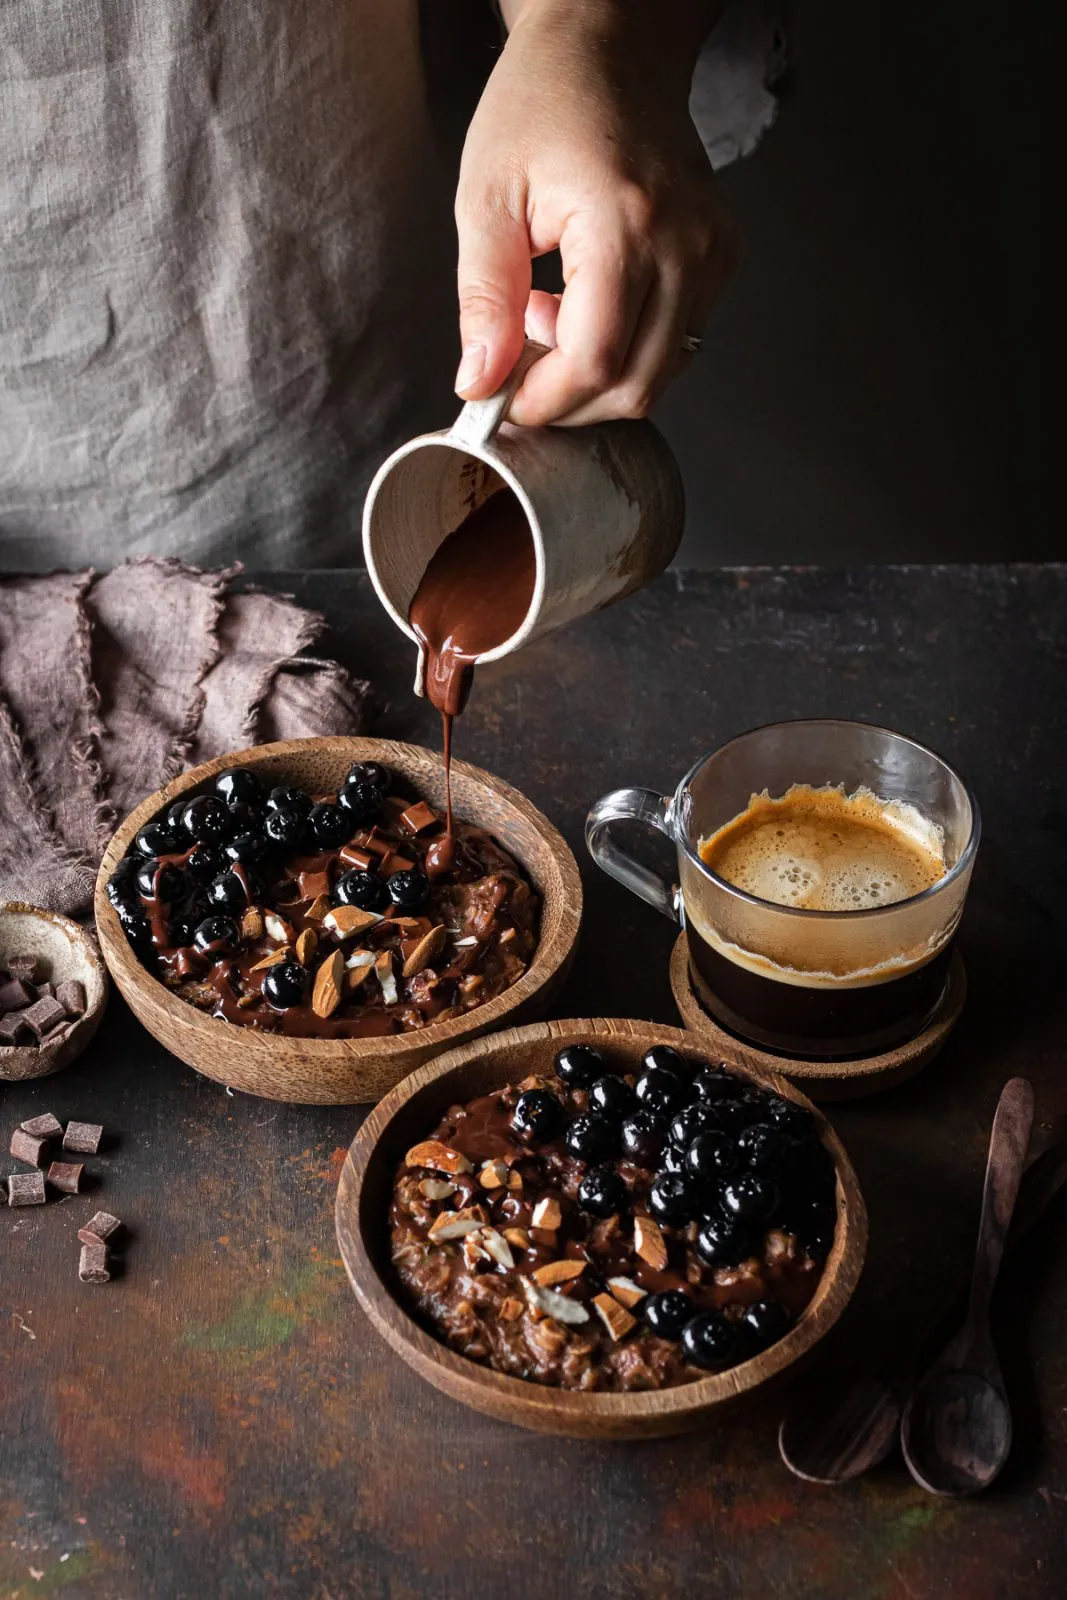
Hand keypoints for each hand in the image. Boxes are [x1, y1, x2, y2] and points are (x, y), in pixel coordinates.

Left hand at [454, 0, 736, 425]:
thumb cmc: (543, 103)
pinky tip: (585, 304)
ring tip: (549, 316)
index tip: (501, 401)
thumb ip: (484, 300)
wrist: (611, 46)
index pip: (596, 362)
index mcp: (625, 224)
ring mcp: (712, 254)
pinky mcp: (720, 259)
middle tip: (518, 362)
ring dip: (596, 374)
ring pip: (660, 373)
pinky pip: (676, 342)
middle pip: (636, 385)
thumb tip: (480, 382)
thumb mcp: (486, 198)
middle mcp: (684, 244)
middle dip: (570, 400)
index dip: (545, 400)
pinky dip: (626, 348)